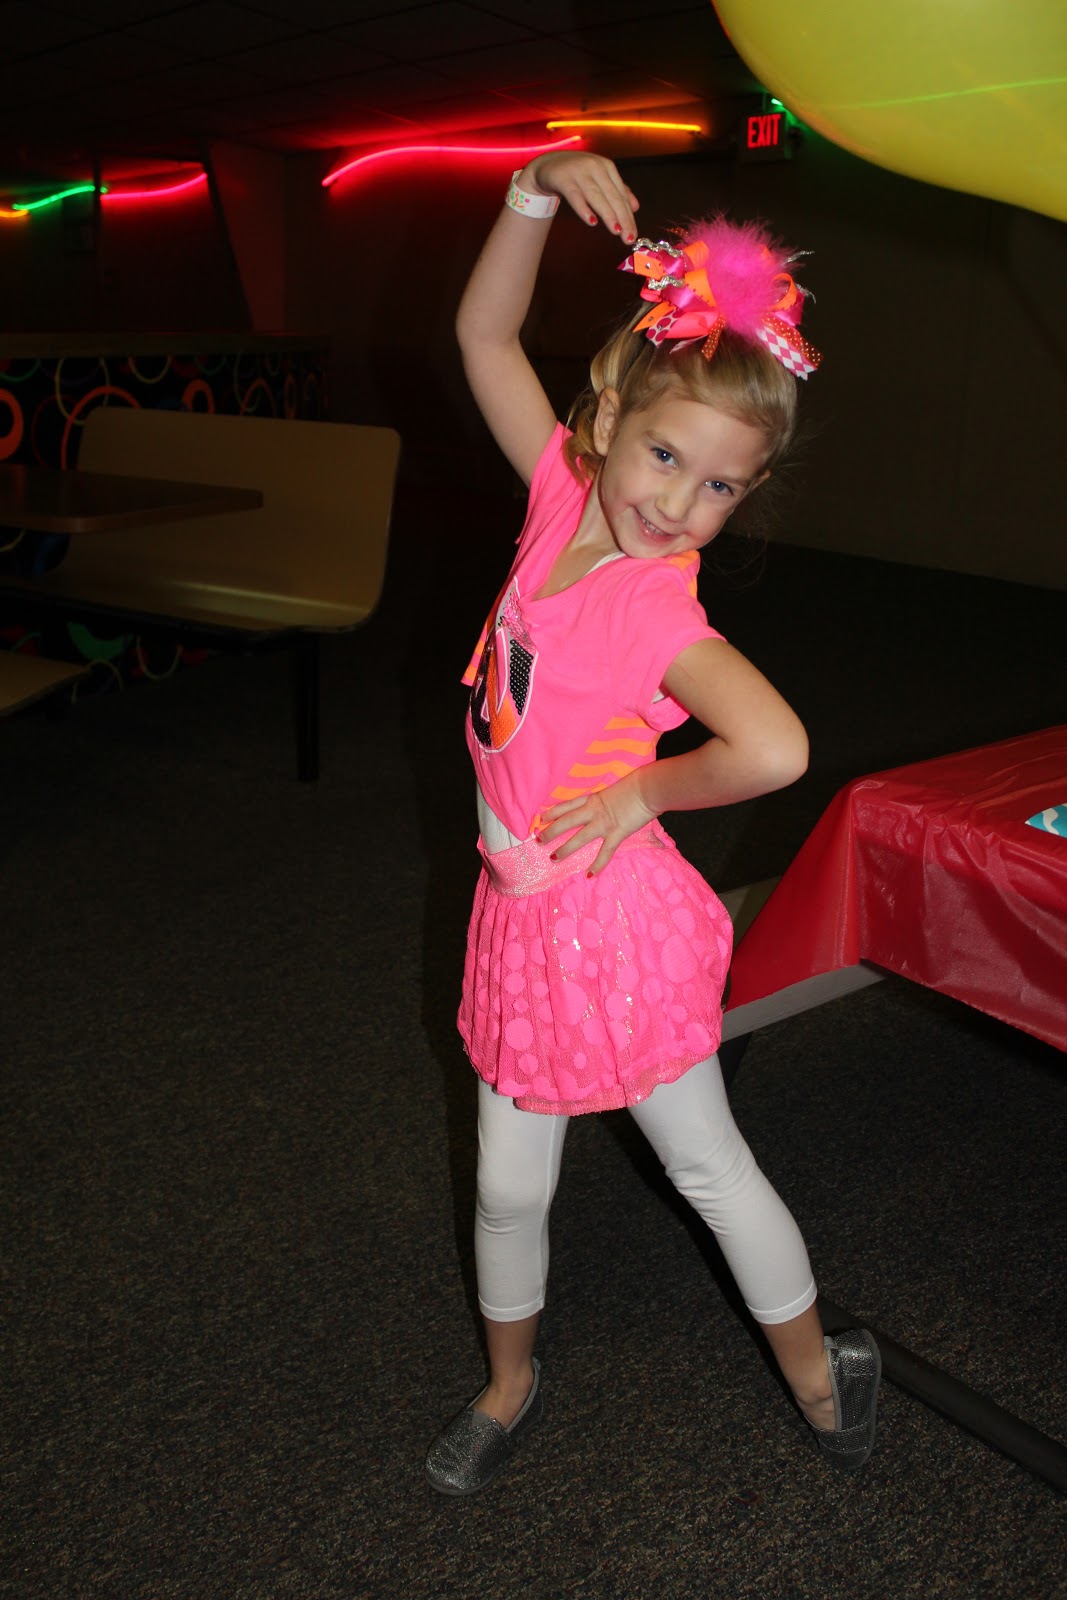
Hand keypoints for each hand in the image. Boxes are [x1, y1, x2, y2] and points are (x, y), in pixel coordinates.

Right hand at [521, 152, 639, 240]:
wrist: (549, 164)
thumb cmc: (578, 174)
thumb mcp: (600, 179)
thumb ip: (617, 191)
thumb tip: (635, 207)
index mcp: (608, 167)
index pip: (621, 195)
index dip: (629, 216)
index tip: (633, 235)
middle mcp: (596, 167)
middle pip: (612, 196)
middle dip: (622, 218)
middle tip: (628, 238)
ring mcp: (579, 172)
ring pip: (597, 196)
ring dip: (608, 214)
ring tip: (617, 231)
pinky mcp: (564, 179)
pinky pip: (575, 196)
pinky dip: (584, 209)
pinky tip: (592, 221)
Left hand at [538, 777, 657, 874]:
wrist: (649, 788)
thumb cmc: (637, 786)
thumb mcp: (616, 790)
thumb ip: (610, 800)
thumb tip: (611, 805)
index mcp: (594, 799)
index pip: (568, 805)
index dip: (553, 811)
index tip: (541, 817)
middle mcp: (594, 811)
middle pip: (566, 821)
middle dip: (551, 831)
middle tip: (538, 841)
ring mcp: (604, 823)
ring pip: (579, 838)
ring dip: (565, 849)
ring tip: (553, 859)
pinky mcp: (617, 833)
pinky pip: (605, 852)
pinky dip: (597, 864)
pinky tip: (589, 875)